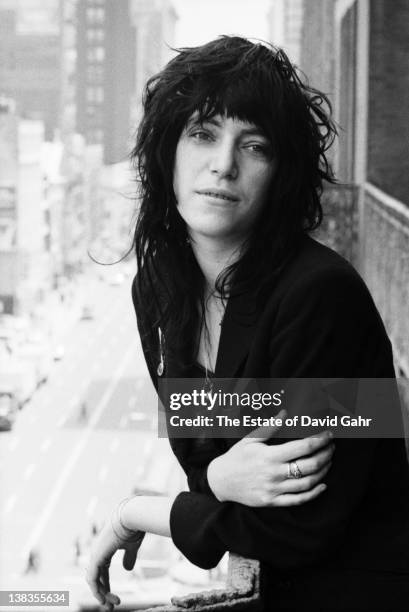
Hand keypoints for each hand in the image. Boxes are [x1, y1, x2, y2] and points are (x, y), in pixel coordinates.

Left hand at [86, 511, 144, 610]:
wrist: (132, 516)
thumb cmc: (134, 527)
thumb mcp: (132, 546)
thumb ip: (129, 557)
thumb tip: (127, 569)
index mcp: (106, 548)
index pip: (102, 570)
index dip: (107, 584)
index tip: (115, 598)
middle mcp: (99, 551)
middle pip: (97, 577)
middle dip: (104, 593)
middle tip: (112, 607)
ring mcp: (96, 554)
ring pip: (94, 580)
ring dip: (102, 594)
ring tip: (113, 604)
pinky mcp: (97, 557)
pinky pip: (93, 578)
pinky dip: (97, 590)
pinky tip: (103, 598)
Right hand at [207, 418, 333, 506]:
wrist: (220, 481)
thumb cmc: (236, 457)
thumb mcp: (250, 439)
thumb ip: (270, 427)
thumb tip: (285, 412)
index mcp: (269, 455)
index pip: (302, 447)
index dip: (319, 440)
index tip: (328, 434)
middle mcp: (274, 473)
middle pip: (309, 465)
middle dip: (326, 454)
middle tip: (332, 447)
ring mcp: (274, 489)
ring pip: (307, 483)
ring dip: (323, 471)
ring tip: (329, 461)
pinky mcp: (273, 502)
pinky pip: (298, 500)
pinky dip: (314, 494)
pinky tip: (323, 485)